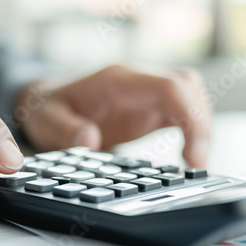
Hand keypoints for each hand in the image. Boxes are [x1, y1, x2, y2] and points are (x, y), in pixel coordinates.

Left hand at [17, 64, 210, 166]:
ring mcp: (143, 93)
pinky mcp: (147, 107)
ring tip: (195, 162)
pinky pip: (180, 111)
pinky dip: (191, 130)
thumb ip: (63, 129)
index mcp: (116, 81)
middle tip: (198, 164)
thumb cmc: (47, 109)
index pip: (168, 87)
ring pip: (189, 97)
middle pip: (187, 88)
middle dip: (201, 124)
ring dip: (199, 126)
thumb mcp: (44, 120)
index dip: (190, 117)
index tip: (194, 156)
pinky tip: (187, 156)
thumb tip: (90, 139)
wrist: (46, 102)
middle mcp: (136, 82)